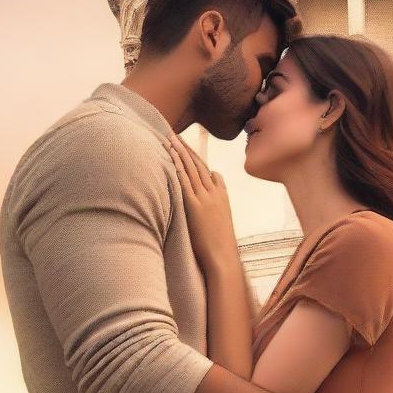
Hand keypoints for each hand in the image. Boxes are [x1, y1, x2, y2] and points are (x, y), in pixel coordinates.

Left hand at [162, 133, 238, 271]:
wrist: (223, 258)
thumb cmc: (220, 245)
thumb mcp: (222, 220)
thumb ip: (218, 203)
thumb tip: (213, 188)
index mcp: (222, 195)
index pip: (207, 170)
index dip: (195, 157)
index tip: (186, 146)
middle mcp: (215, 193)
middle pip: (198, 164)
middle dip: (185, 148)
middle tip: (174, 134)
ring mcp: (205, 198)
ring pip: (192, 169)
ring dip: (180, 152)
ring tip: (169, 138)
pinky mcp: (195, 206)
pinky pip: (186, 182)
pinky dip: (179, 167)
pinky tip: (171, 157)